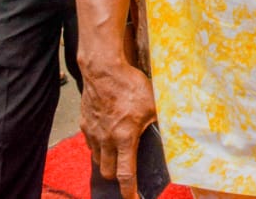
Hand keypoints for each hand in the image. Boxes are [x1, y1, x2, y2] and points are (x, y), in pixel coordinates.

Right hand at [79, 57, 156, 198]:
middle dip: (116, 177)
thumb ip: (158, 122)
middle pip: (108, 171)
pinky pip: (91, 143)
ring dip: (107, 161)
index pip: (125, 174)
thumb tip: (170, 132)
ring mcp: (93, 132)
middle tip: (126, 174)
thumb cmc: (131, 85)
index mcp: (124, 138)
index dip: (129, 190)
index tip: (132, 198)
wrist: (104, 70)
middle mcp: (106, 139)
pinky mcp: (85, 123)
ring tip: (118, 155)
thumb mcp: (154, 104)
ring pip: (97, 158)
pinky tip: (108, 137)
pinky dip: (99, 146)